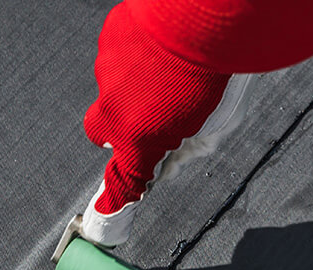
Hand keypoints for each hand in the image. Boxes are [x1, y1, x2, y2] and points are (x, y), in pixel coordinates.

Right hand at [81, 2, 252, 245]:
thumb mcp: (209, 126)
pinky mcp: (109, 40)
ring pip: (112, 90)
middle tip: (149, 121)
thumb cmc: (211, 75)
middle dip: (120, 133)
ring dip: (133, 88)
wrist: (198, 20)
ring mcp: (106, 73)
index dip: (116, 193)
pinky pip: (117, 56)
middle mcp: (114, 110)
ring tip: (168, 74)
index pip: (123, 177)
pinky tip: (161, 48)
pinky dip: (134, 56)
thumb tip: (171, 158)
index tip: (107, 207)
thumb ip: (184, 146)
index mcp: (138, 139)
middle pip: (102, 134)